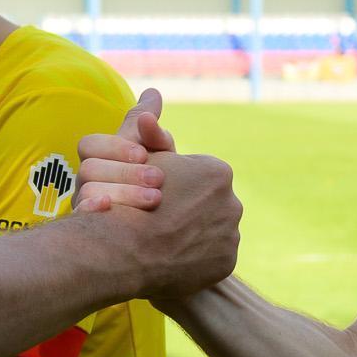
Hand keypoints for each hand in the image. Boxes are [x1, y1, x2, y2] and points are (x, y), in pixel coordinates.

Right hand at [74, 88, 175, 214]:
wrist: (164, 215)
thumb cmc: (155, 175)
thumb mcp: (157, 151)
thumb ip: (152, 128)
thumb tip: (152, 94)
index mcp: (98, 156)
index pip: (90, 145)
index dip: (115, 147)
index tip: (144, 154)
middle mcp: (86, 179)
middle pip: (89, 169)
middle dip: (126, 173)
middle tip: (159, 178)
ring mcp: (84, 204)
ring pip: (89, 192)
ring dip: (123, 193)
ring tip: (155, 199)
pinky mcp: (89, 227)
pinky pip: (81, 218)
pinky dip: (93, 210)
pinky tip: (112, 209)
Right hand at [76, 89, 239, 301]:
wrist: (124, 250)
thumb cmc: (125, 194)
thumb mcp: (130, 152)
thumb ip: (145, 125)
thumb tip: (153, 93)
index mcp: (216, 172)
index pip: (193, 175)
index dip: (168, 183)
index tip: (151, 192)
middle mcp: (233, 202)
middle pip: (204, 204)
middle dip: (183, 208)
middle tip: (154, 216)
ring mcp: (231, 235)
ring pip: (209, 231)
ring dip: (189, 233)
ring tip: (160, 239)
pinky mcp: (225, 263)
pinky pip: (211, 257)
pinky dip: (194, 258)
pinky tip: (170, 258)